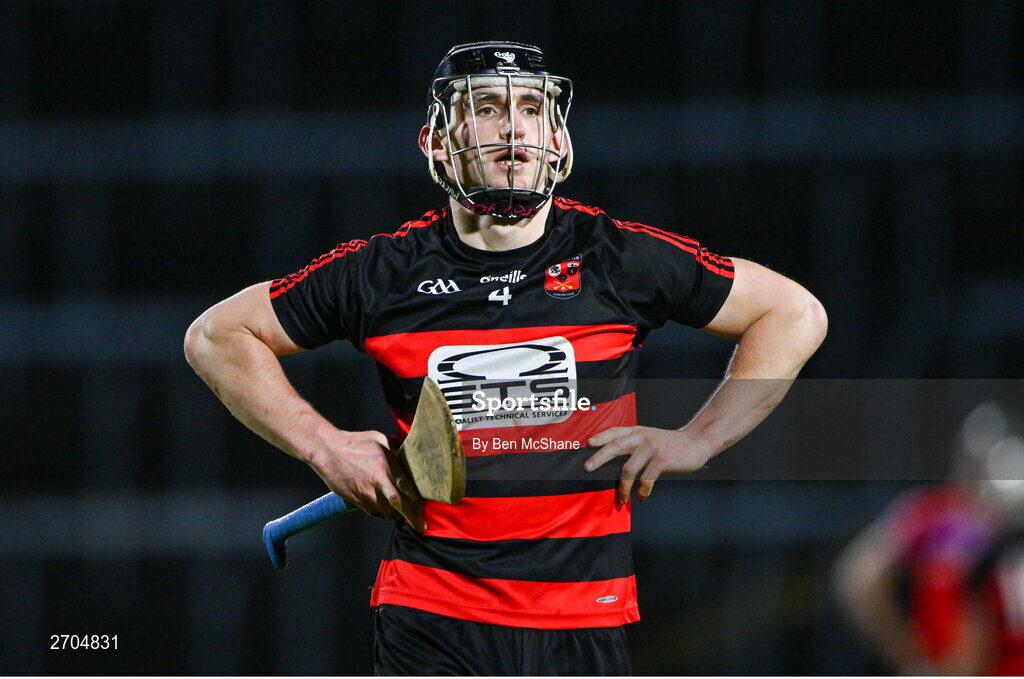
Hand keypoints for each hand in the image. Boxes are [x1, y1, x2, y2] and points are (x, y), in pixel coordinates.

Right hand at [307, 429, 424, 530]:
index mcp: (385, 466)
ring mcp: (365, 493)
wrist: (327, 451)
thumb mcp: (380, 439)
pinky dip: (382, 514)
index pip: (406, 489)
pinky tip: (387, 511)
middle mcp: (377, 482)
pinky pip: (373, 512)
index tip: (423, 510)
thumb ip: (397, 449)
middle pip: (398, 505)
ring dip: (397, 516)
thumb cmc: (355, 442)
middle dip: (412, 518)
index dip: (417, 502)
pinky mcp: (355, 499)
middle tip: (420, 526)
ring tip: (404, 516)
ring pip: (386, 512)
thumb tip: (411, 456)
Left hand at [584, 426, 712, 503]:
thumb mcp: (650, 436)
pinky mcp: (661, 460)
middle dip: (599, 458)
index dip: (601, 437)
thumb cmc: (669, 443)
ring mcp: (651, 448)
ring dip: (623, 487)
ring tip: (622, 498)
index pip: (615, 432)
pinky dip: (642, 491)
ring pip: (628, 469)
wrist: (696, 442)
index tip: (587, 444)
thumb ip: (635, 441)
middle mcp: (642, 437)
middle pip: (615, 446)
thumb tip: (613, 455)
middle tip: (588, 468)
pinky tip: (641, 497)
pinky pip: (646, 480)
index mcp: (637, 431)